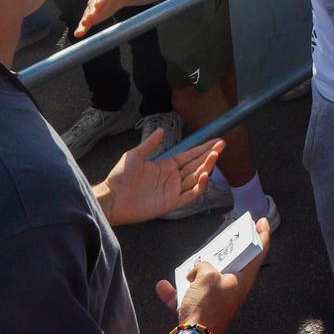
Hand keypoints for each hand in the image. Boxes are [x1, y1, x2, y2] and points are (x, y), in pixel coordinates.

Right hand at [78, 0, 156, 35]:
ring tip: (81, 29)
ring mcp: (100, 0)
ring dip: (86, 19)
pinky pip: (91, 17)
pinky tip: (79, 33)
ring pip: (92, 10)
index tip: (98, 5)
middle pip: (98, 0)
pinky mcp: (99, 10)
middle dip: (92, 10)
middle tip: (87, 20)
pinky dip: (85, 25)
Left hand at [98, 130, 223, 225]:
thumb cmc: (120, 177)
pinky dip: (199, 187)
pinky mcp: (172, 203)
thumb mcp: (134, 155)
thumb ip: (150, 144)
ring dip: (206, 167)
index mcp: (166, 166)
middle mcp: (172, 177)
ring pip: (195, 178)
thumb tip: (162, 130)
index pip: (189, 156)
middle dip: (209, 155)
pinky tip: (204, 176)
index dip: (202, 149)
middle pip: (195, 165)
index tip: (216, 141)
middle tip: (222, 145)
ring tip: (215, 156)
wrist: (112, 198)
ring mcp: (173, 190)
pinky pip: (190, 195)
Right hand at [157, 216, 270, 333]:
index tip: (262, 220)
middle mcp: (234, 290)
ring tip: (191, 264)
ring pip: (210, 280)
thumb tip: (198, 271)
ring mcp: (218, 301)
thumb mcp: (207, 276)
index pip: (259, 251)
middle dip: (229, 251)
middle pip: (234, 265)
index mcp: (243, 279)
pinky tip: (163, 286)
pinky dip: (177, 292)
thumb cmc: (206, 304)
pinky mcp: (202, 311)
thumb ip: (205, 266)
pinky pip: (189, 297)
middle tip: (228, 236)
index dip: (262, 234)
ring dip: (199, 272)